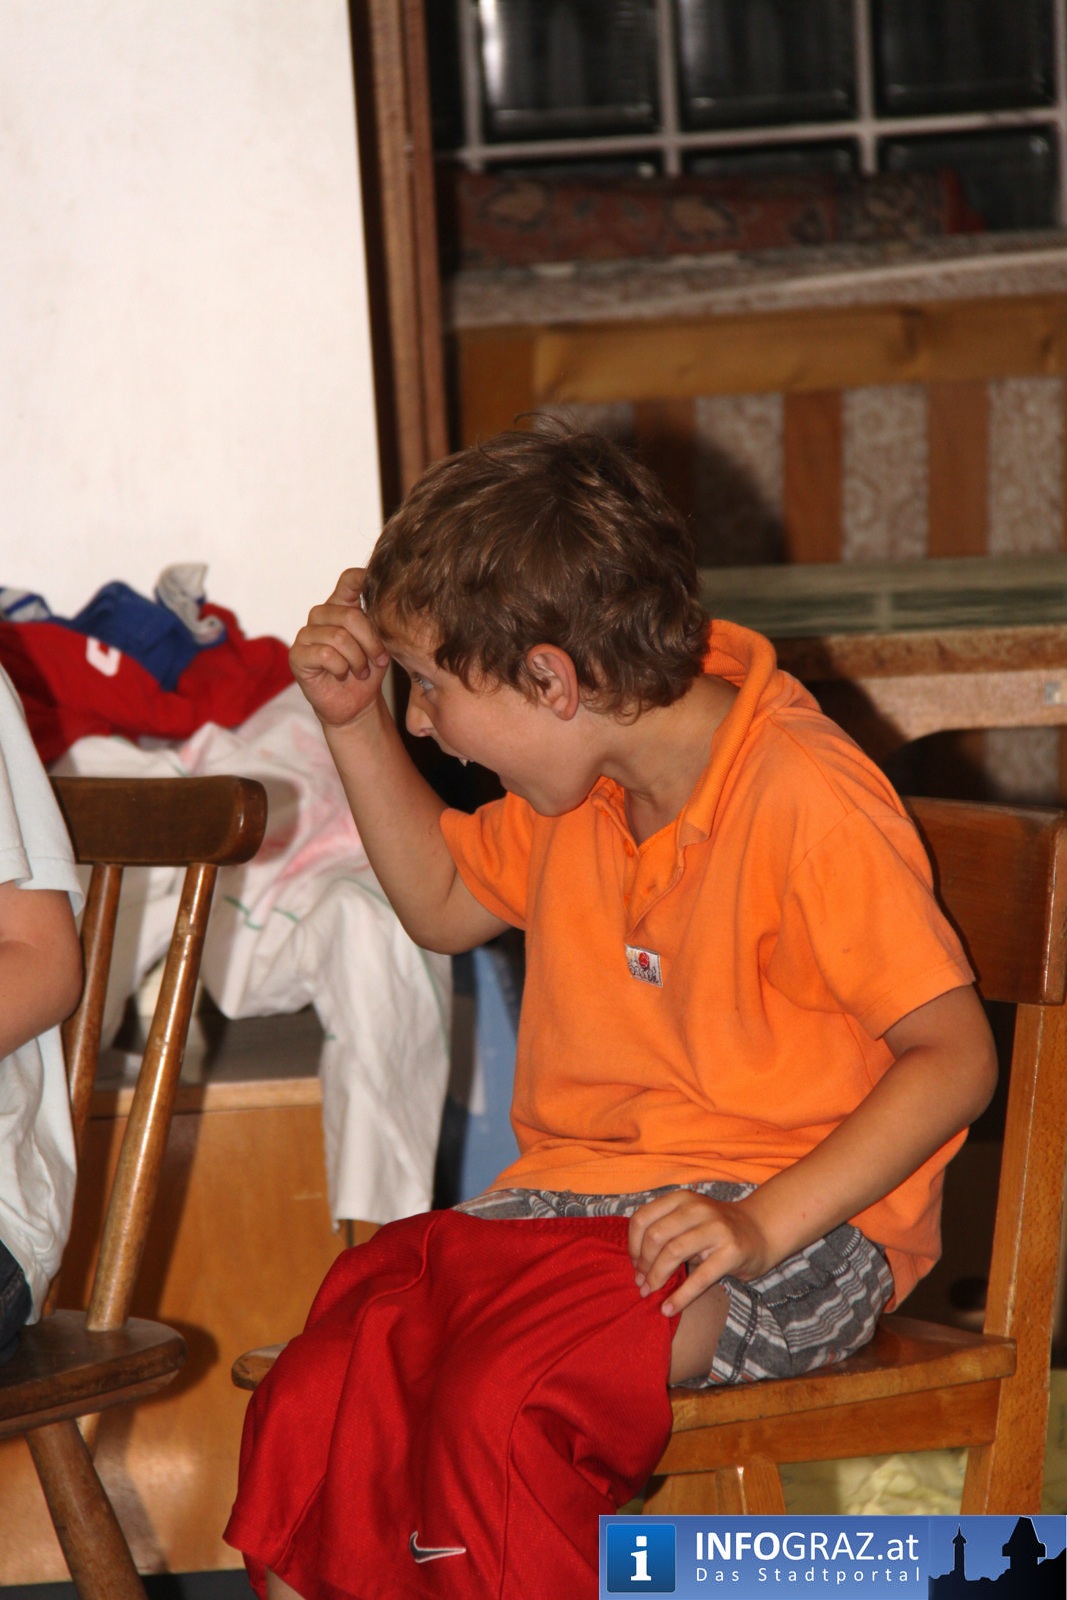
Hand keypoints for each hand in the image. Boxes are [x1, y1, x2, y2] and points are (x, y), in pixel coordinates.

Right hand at [290, 569, 391, 730]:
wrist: (356, 705)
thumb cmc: (368, 670)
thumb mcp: (381, 644)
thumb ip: (378, 621)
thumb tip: (387, 601)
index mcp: (342, 606)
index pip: (349, 580)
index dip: (363, 577)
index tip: (379, 582)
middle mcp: (321, 615)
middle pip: (350, 615)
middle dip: (371, 642)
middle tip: (379, 660)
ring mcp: (306, 634)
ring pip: (339, 637)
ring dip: (358, 659)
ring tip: (361, 671)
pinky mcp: (297, 655)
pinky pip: (326, 654)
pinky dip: (341, 668)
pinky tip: (342, 675)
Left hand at [628, 1189, 774, 1316]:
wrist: (761, 1231)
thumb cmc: (717, 1230)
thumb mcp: (689, 1220)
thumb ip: (666, 1230)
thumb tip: (636, 1263)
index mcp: (682, 1199)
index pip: (643, 1218)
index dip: (632, 1245)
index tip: (634, 1264)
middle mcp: (697, 1208)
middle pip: (655, 1236)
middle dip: (643, 1264)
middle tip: (641, 1283)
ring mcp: (716, 1229)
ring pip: (673, 1252)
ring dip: (657, 1278)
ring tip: (651, 1293)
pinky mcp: (731, 1252)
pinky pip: (699, 1278)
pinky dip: (680, 1296)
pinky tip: (668, 1308)